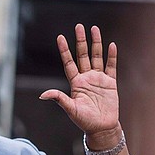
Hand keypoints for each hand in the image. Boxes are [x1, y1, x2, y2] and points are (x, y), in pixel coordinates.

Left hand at [40, 24, 120, 141]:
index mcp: (76, 83)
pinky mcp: (110, 83)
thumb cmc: (84, 121)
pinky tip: (111, 45)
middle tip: (79, 26)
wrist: (101, 128)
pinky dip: (111, 56)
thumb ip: (59, 99)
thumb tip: (42, 95)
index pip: (69, 63)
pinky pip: (111, 67)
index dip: (65, 50)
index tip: (60, 37)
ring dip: (96, 43)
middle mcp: (86, 78)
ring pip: (96, 57)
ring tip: (94, 29)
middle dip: (81, 41)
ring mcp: (98, 79)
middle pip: (83, 55)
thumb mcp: (70, 109)